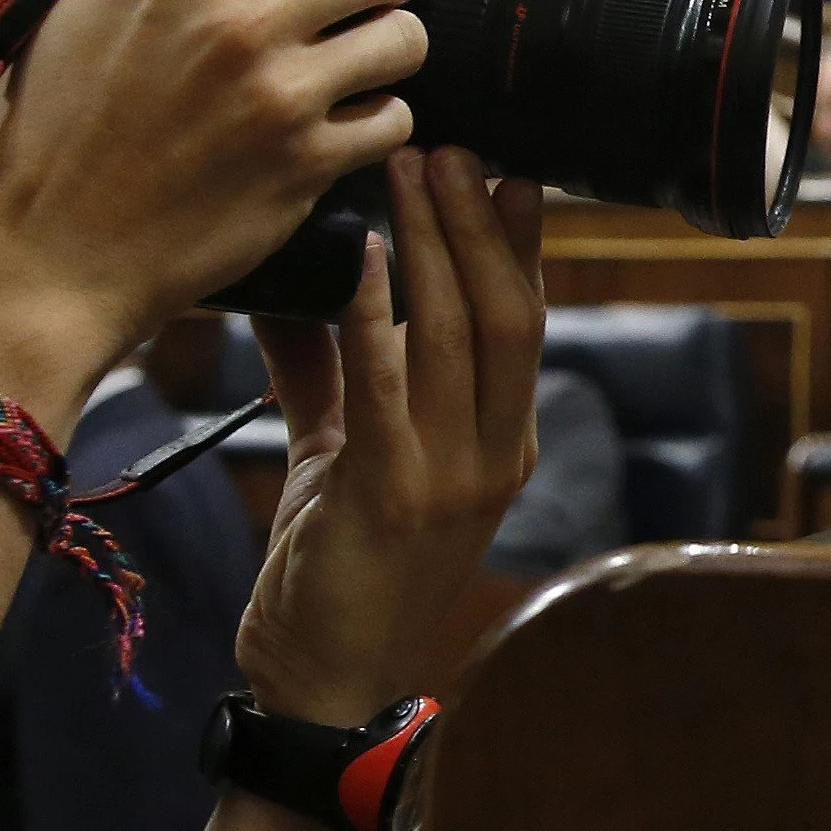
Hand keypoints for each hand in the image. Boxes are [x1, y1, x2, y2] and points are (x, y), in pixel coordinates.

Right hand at [0, 0, 429, 404]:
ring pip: (407, 38)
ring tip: (355, 57)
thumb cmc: (50, 129)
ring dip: (391, 45)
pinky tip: (340, 123)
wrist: (48, 254)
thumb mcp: (67, 4)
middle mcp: (240, 16)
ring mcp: (281, 93)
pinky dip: (378, 122)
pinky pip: (394, 120)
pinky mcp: (306, 165)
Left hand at [236, 149, 550, 722]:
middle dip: (481, 223)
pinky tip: (364, 257)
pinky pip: (391, 386)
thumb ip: (333, 368)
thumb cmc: (335, 571)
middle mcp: (497, 456)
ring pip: (462, 335)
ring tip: (411, 170)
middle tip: (452, 145)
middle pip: (510, 312)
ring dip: (435, 244)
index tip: (506, 167)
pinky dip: (378, 315)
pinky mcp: (391, 497)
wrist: (321, 685)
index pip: (527, 320)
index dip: (520, 243)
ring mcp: (453, 479)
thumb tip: (303, 274)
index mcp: (504, 443)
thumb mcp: (343, 454)